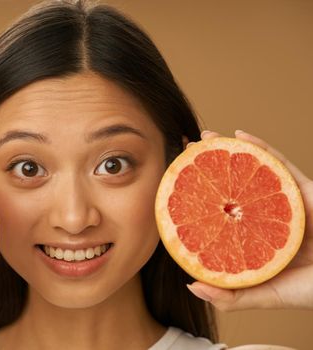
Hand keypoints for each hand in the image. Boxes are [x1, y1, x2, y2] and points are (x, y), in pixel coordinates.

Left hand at [186, 130, 312, 310]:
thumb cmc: (312, 289)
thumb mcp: (266, 295)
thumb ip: (232, 295)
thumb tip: (193, 286)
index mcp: (254, 235)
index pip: (221, 211)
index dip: (199, 196)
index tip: (175, 184)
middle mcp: (266, 213)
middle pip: (233, 184)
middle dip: (208, 166)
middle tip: (184, 152)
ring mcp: (285, 199)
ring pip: (254, 168)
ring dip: (229, 149)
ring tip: (205, 137)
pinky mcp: (305, 189)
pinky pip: (281, 163)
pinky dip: (262, 147)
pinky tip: (242, 135)